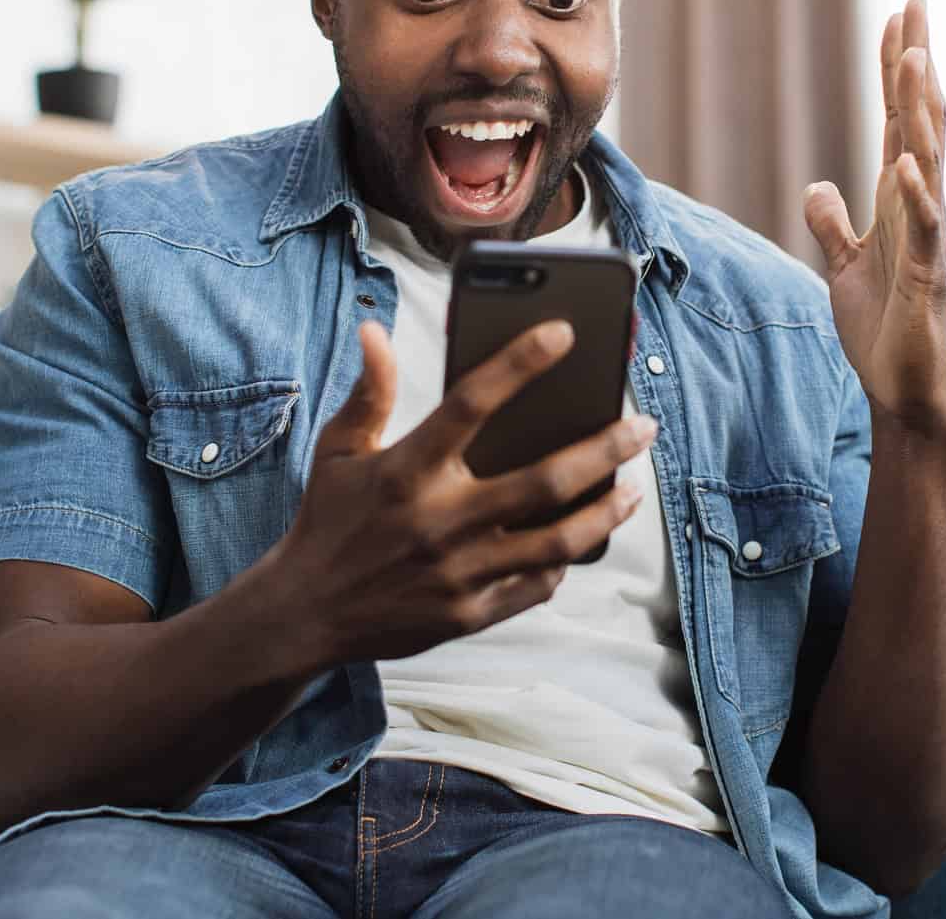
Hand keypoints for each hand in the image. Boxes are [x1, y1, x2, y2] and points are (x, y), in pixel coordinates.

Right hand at [264, 319, 655, 664]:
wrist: (303, 614)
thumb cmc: (327, 521)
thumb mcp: (338, 451)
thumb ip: (369, 393)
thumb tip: (376, 331)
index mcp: (405, 471)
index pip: (470, 403)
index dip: (518, 363)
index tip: (563, 332)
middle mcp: (438, 520)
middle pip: (542, 479)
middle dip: (604, 449)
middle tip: (643, 425)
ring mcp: (458, 573)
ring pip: (556, 541)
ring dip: (605, 511)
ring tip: (632, 486)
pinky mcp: (468, 614)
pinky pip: (535, 586)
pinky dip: (564, 561)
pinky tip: (583, 537)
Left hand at [803, 0, 945, 444]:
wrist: (907, 391)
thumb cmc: (884, 332)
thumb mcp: (847, 267)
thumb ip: (834, 224)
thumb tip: (818, 187)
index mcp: (900, 201)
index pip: (901, 120)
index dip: (897, 69)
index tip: (899, 15)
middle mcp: (921, 209)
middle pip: (922, 122)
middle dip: (919, 65)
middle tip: (918, 7)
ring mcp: (929, 240)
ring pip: (928, 162)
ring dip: (920, 112)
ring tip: (915, 60)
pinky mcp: (927, 279)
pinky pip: (922, 230)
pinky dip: (915, 197)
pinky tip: (906, 163)